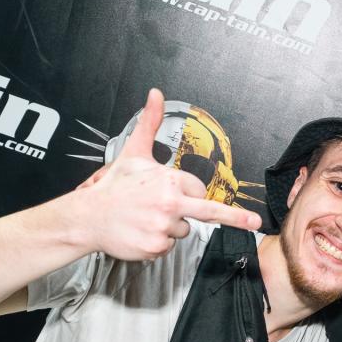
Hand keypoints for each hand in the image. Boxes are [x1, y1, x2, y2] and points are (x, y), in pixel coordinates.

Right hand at [71, 88, 260, 260]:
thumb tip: (155, 93)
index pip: (199, 190)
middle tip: (254, 221)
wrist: (88, 217)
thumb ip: (149, 124)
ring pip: (182, 232)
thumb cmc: (114, 187)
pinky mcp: (156, 246)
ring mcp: (163, 227)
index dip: (191, 194)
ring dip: (169, 228)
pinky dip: (156, 243)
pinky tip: (140, 232)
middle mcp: (170, 204)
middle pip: (207, 212)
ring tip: (144, 219)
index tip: (178, 195)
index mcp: (169, 181)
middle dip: (235, 217)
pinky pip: (168, 247)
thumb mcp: (134, 152)